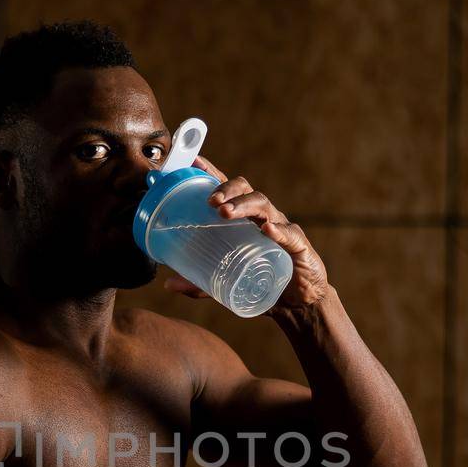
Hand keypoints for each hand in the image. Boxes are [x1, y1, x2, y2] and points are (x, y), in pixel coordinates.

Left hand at [160, 152, 329, 311]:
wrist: (297, 304)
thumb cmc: (261, 283)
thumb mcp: (225, 284)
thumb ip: (199, 283)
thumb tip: (169, 284)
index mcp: (245, 221)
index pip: (228, 191)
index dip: (212, 173)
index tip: (193, 162)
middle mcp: (263, 219)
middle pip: (246, 191)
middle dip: (227, 190)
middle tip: (210, 201)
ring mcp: (282, 230)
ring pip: (264, 207)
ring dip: (243, 205)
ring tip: (224, 212)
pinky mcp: (298, 247)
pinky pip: (289, 234)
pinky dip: (278, 231)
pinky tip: (266, 230)